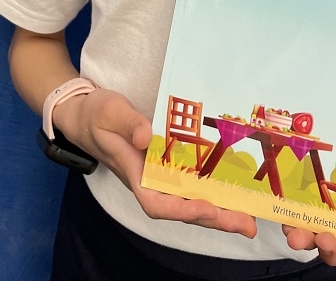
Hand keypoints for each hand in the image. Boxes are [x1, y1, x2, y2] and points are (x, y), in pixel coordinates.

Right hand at [55, 88, 256, 236]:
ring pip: (189, 201)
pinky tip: (233, 193)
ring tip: (249, 217)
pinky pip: (190, 186)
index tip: (206, 207)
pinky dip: (211, 193)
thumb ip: (128, 123)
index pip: (157, 202)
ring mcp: (157, 176)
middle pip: (182, 209)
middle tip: (247, 223)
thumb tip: (148, 136)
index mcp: (133, 173)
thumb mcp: (109, 112)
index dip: (182, 209)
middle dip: (214, 219)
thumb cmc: (97, 115)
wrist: (87, 116)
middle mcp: (148, 181)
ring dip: (219, 211)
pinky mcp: (165, 167)